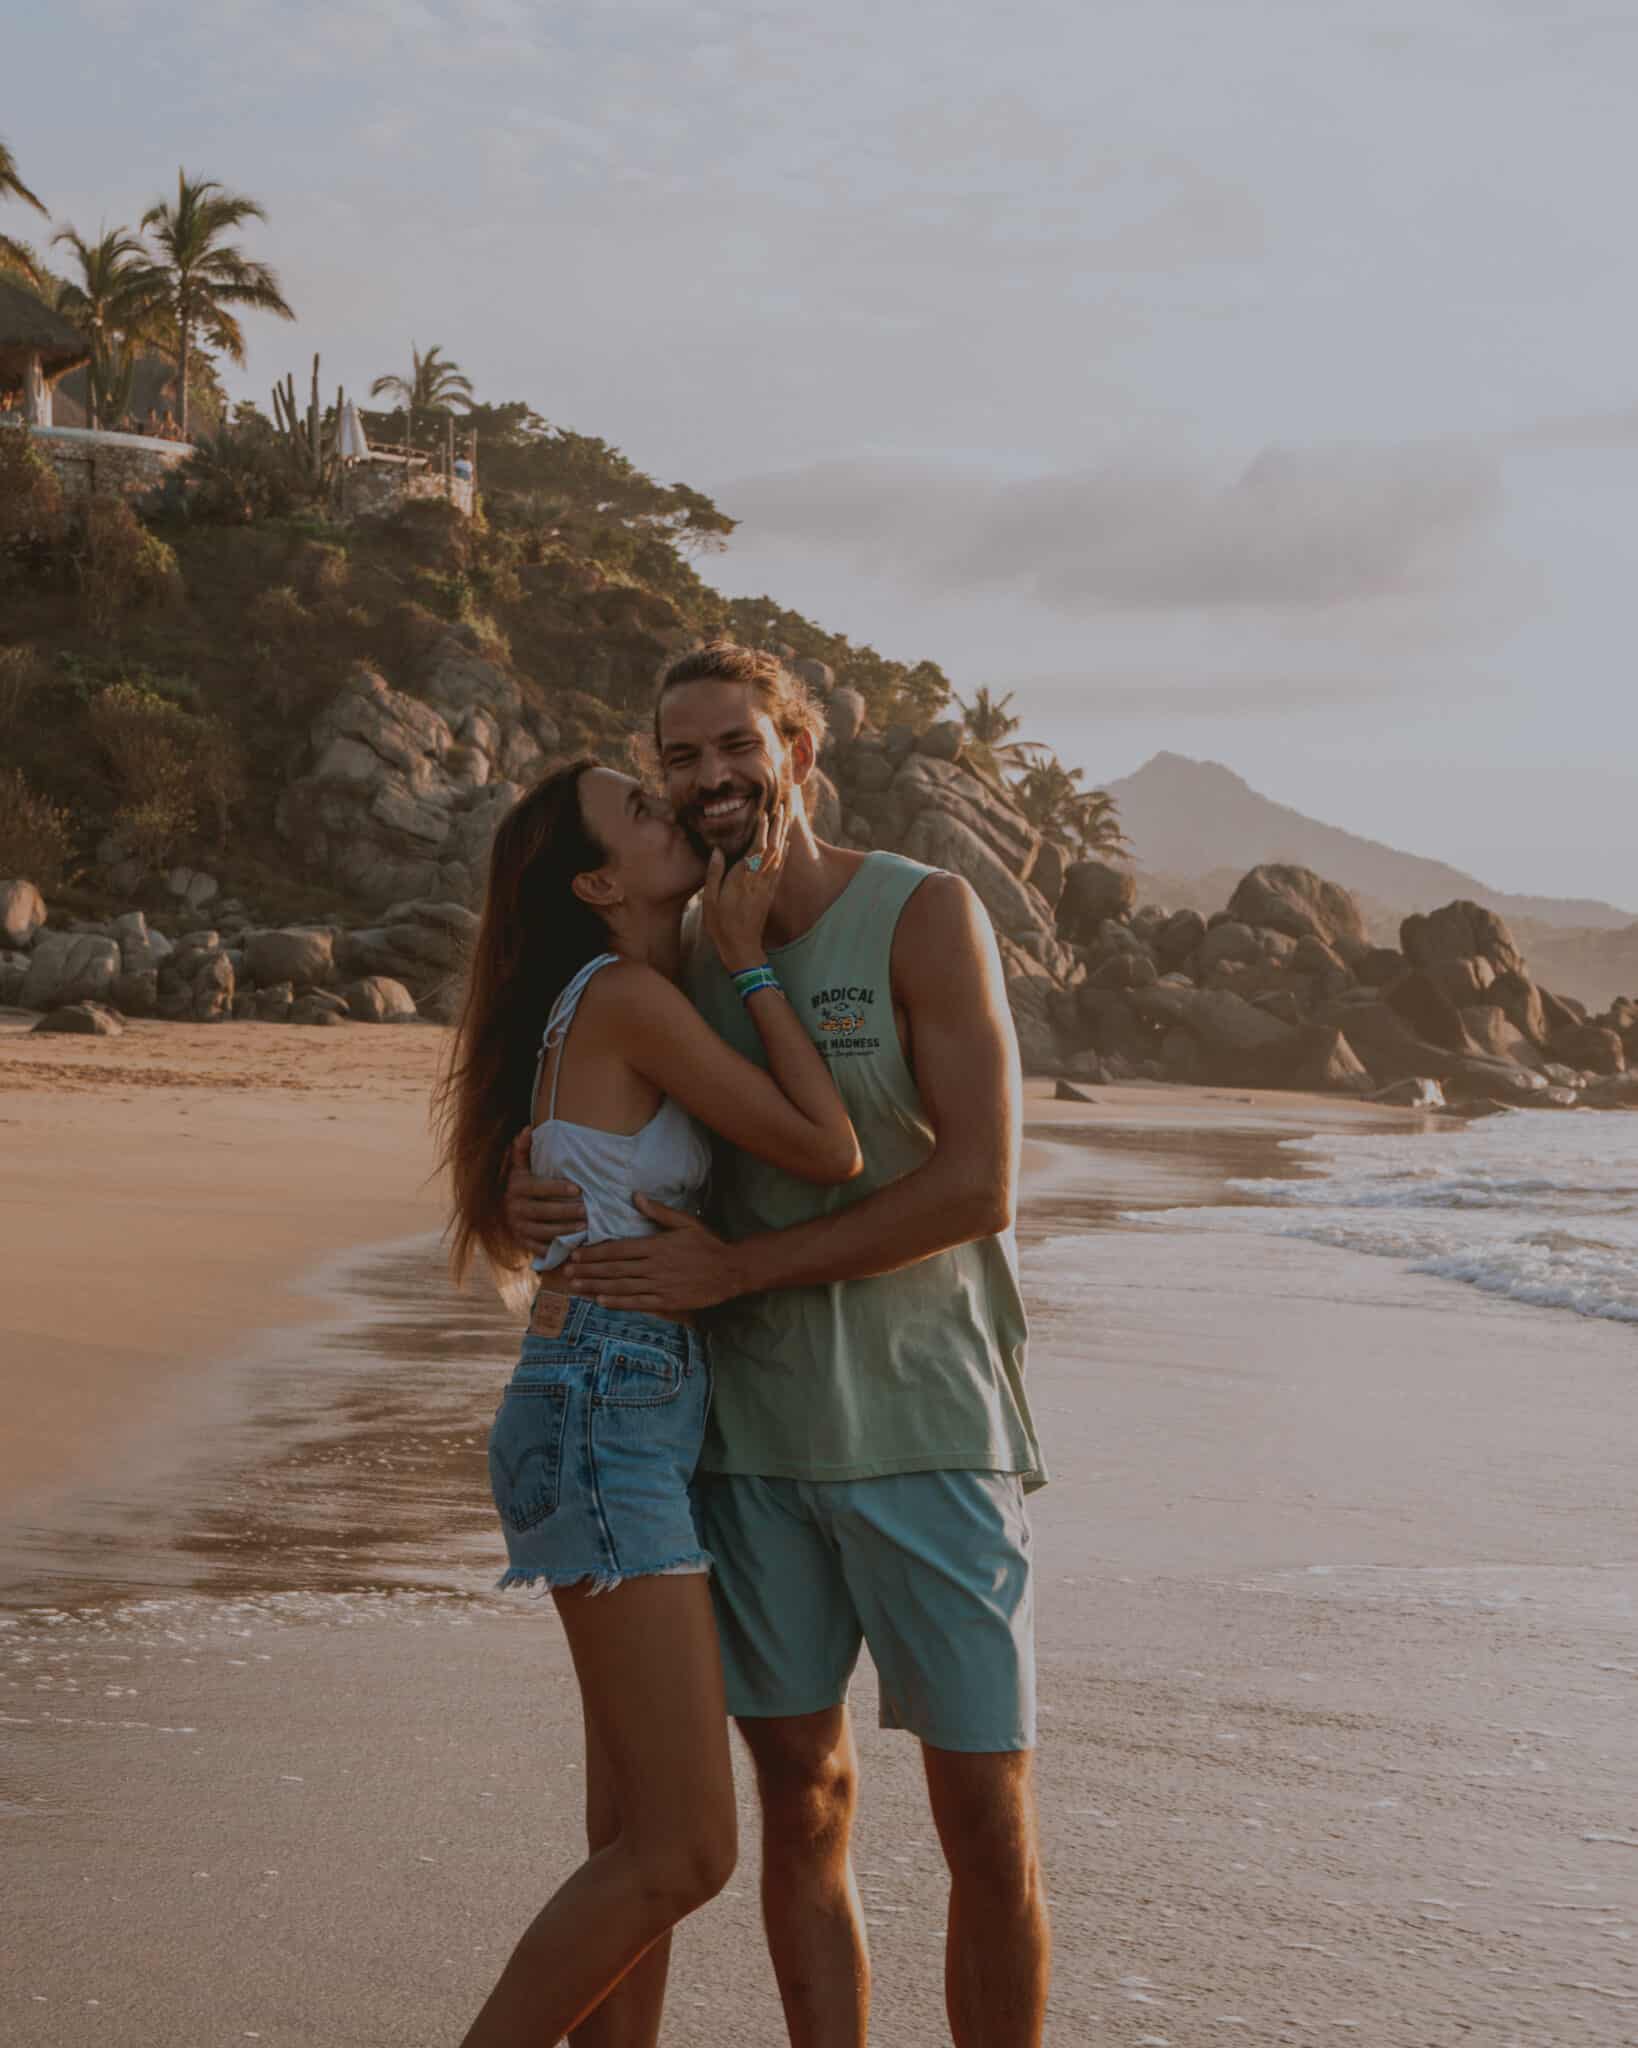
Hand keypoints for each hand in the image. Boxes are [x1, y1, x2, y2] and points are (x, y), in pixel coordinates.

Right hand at [502, 1125, 586, 1257]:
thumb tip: (527, 1128)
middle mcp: (514, 1208)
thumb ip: (524, 1150)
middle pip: (543, 1211)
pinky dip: (557, 1248)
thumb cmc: (523, 1185)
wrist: (507, 1212)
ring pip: (544, 1231)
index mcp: (517, 1187)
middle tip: (587, 1211)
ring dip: (566, 1230)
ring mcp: (518, 1228)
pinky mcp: (524, 1244)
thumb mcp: (521, 1168)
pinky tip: (575, 1245)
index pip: (538, 1188)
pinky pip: (541, 1248)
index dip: (557, 1189)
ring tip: (585, 1227)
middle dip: (566, 1212)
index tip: (578, 1190)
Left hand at [564, 1198, 741, 1314]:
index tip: (576, 1254)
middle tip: (566, 1271)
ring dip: (596, 1286)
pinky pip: (637, 1302)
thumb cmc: (707, 1244)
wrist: (730, 1271)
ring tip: (576, 1286)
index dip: (595, 1252)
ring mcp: (660, 1285)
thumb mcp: (685, 1222)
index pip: (618, 1249)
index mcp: (656, 1245)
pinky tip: (601, 1301)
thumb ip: (658, 1211)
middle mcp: (655, 1266)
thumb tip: (635, 1196)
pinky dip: (618, 1302)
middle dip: (588, 1270)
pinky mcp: (667, 1301)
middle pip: (614, 1269)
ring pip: (621, 1286)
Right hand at [701, 798, 791, 974]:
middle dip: (778, 826)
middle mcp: (758, 879)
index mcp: (742, 878)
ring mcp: (766, 886)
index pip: (756, 848)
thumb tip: (717, 850)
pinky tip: (786, 844)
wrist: (741, 947)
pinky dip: (783, 853)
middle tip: (783, 806)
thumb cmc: (721, 924)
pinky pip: (779, 868)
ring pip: (778, 855)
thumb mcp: (710, 899)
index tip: (765, 812)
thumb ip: (714, 873)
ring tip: (786, 818)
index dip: (762, 830)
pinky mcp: (770, 893)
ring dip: (782, 834)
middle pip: (772, 847)